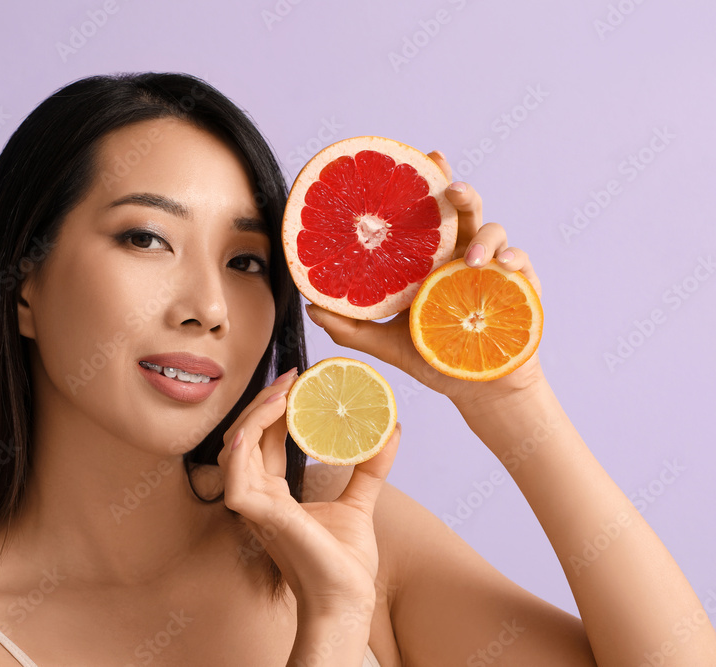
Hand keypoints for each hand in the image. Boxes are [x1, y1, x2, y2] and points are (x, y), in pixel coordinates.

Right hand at [216, 370, 400, 613]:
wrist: (347, 600)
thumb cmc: (345, 563)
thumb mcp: (360, 501)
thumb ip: (370, 467)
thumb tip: (393, 429)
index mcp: (274, 493)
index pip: (265, 439)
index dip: (275, 408)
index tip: (299, 380)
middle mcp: (258, 495)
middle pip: (245, 436)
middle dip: (264, 402)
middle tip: (292, 377)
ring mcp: (253, 506)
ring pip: (234, 447)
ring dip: (255, 414)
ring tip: (284, 392)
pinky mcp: (257, 515)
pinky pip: (235, 473)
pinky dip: (243, 444)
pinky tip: (261, 423)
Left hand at [303, 150, 546, 409]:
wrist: (475, 389)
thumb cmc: (433, 357)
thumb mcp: (384, 343)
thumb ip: (350, 326)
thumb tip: (309, 307)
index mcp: (431, 258)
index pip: (430, 213)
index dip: (430, 181)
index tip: (426, 157)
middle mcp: (461, 255)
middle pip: (465, 210)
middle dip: (460, 192)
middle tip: (449, 189)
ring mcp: (491, 270)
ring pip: (495, 232)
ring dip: (485, 237)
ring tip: (468, 259)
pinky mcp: (518, 289)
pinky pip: (520, 264)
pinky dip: (513, 260)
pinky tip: (502, 267)